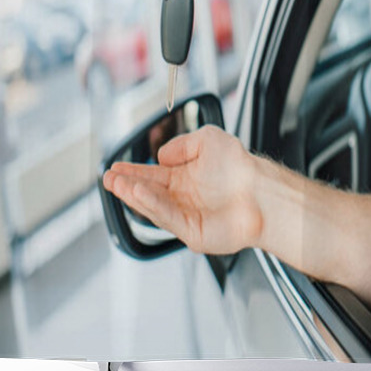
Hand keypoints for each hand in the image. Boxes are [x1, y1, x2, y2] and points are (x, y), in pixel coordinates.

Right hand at [102, 125, 262, 254]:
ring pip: (153, 206)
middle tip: (108, 177)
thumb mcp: (209, 138)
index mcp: (187, 178)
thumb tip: (161, 155)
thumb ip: (182, 143)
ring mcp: (187, 215)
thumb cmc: (241, 167)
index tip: (115, 167)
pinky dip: (151, 205)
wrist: (262, 191)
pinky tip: (138, 194)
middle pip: (148, 192)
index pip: (153, 176)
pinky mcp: (191, 232)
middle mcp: (185, 197)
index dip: (133, 171)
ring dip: (134, 194)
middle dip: (126, 184)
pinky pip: (167, 217)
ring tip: (118, 183)